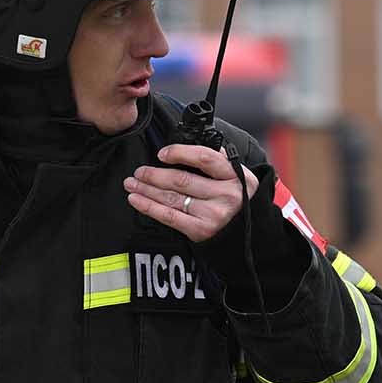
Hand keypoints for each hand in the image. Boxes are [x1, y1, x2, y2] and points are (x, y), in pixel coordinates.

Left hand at [125, 144, 259, 243]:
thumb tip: (190, 146)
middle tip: (138, 172)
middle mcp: (226, 195)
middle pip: (182, 180)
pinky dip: (149, 207)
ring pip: (172, 198)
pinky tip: (137, 200)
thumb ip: (219, 160)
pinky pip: (169, 216)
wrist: (250, 235)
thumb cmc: (239, 201)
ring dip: (147, 190)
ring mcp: (214, 214)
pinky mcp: (202, 230)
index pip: (205, 158)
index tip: (162, 154)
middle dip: (154, 175)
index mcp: (236, 176)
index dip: (180, 153)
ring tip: (132, 184)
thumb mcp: (240, 177)